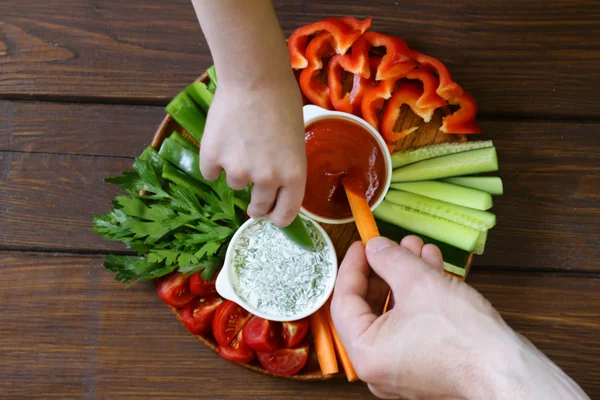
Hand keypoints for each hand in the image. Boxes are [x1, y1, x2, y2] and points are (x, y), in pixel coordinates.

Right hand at [199, 75, 305, 226]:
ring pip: (234, 183)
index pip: (285, 214)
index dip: (277, 218)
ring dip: (236, 170)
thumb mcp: (296, 141)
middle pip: (258, 207)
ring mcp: (238, 170)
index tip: (272, 217)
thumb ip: (286, 168)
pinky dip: (214, 160)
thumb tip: (274, 186)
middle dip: (256, 206)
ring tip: (240, 141)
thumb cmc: (282, 103)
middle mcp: (266, 179)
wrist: (254, 78)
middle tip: (252, 200)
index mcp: (293, 176)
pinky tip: (222, 138)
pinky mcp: (212, 158)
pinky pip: (210, 171)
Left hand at [331, 236, 588, 398]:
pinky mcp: (425, 365)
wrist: (507, 371)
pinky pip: (412, 325)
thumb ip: (389, 260)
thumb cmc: (462, 336)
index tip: (363, 245)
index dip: (353, 267)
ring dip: (407, 277)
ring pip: (395, 312)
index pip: (344, 301)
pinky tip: (434, 269)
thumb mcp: (418, 282)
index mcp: (365, 352)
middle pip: (370, 306)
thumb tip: (374, 248)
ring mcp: (402, 368)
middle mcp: (378, 366)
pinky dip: (419, 297)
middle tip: (394, 244)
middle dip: (386, 269)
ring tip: (419, 248)